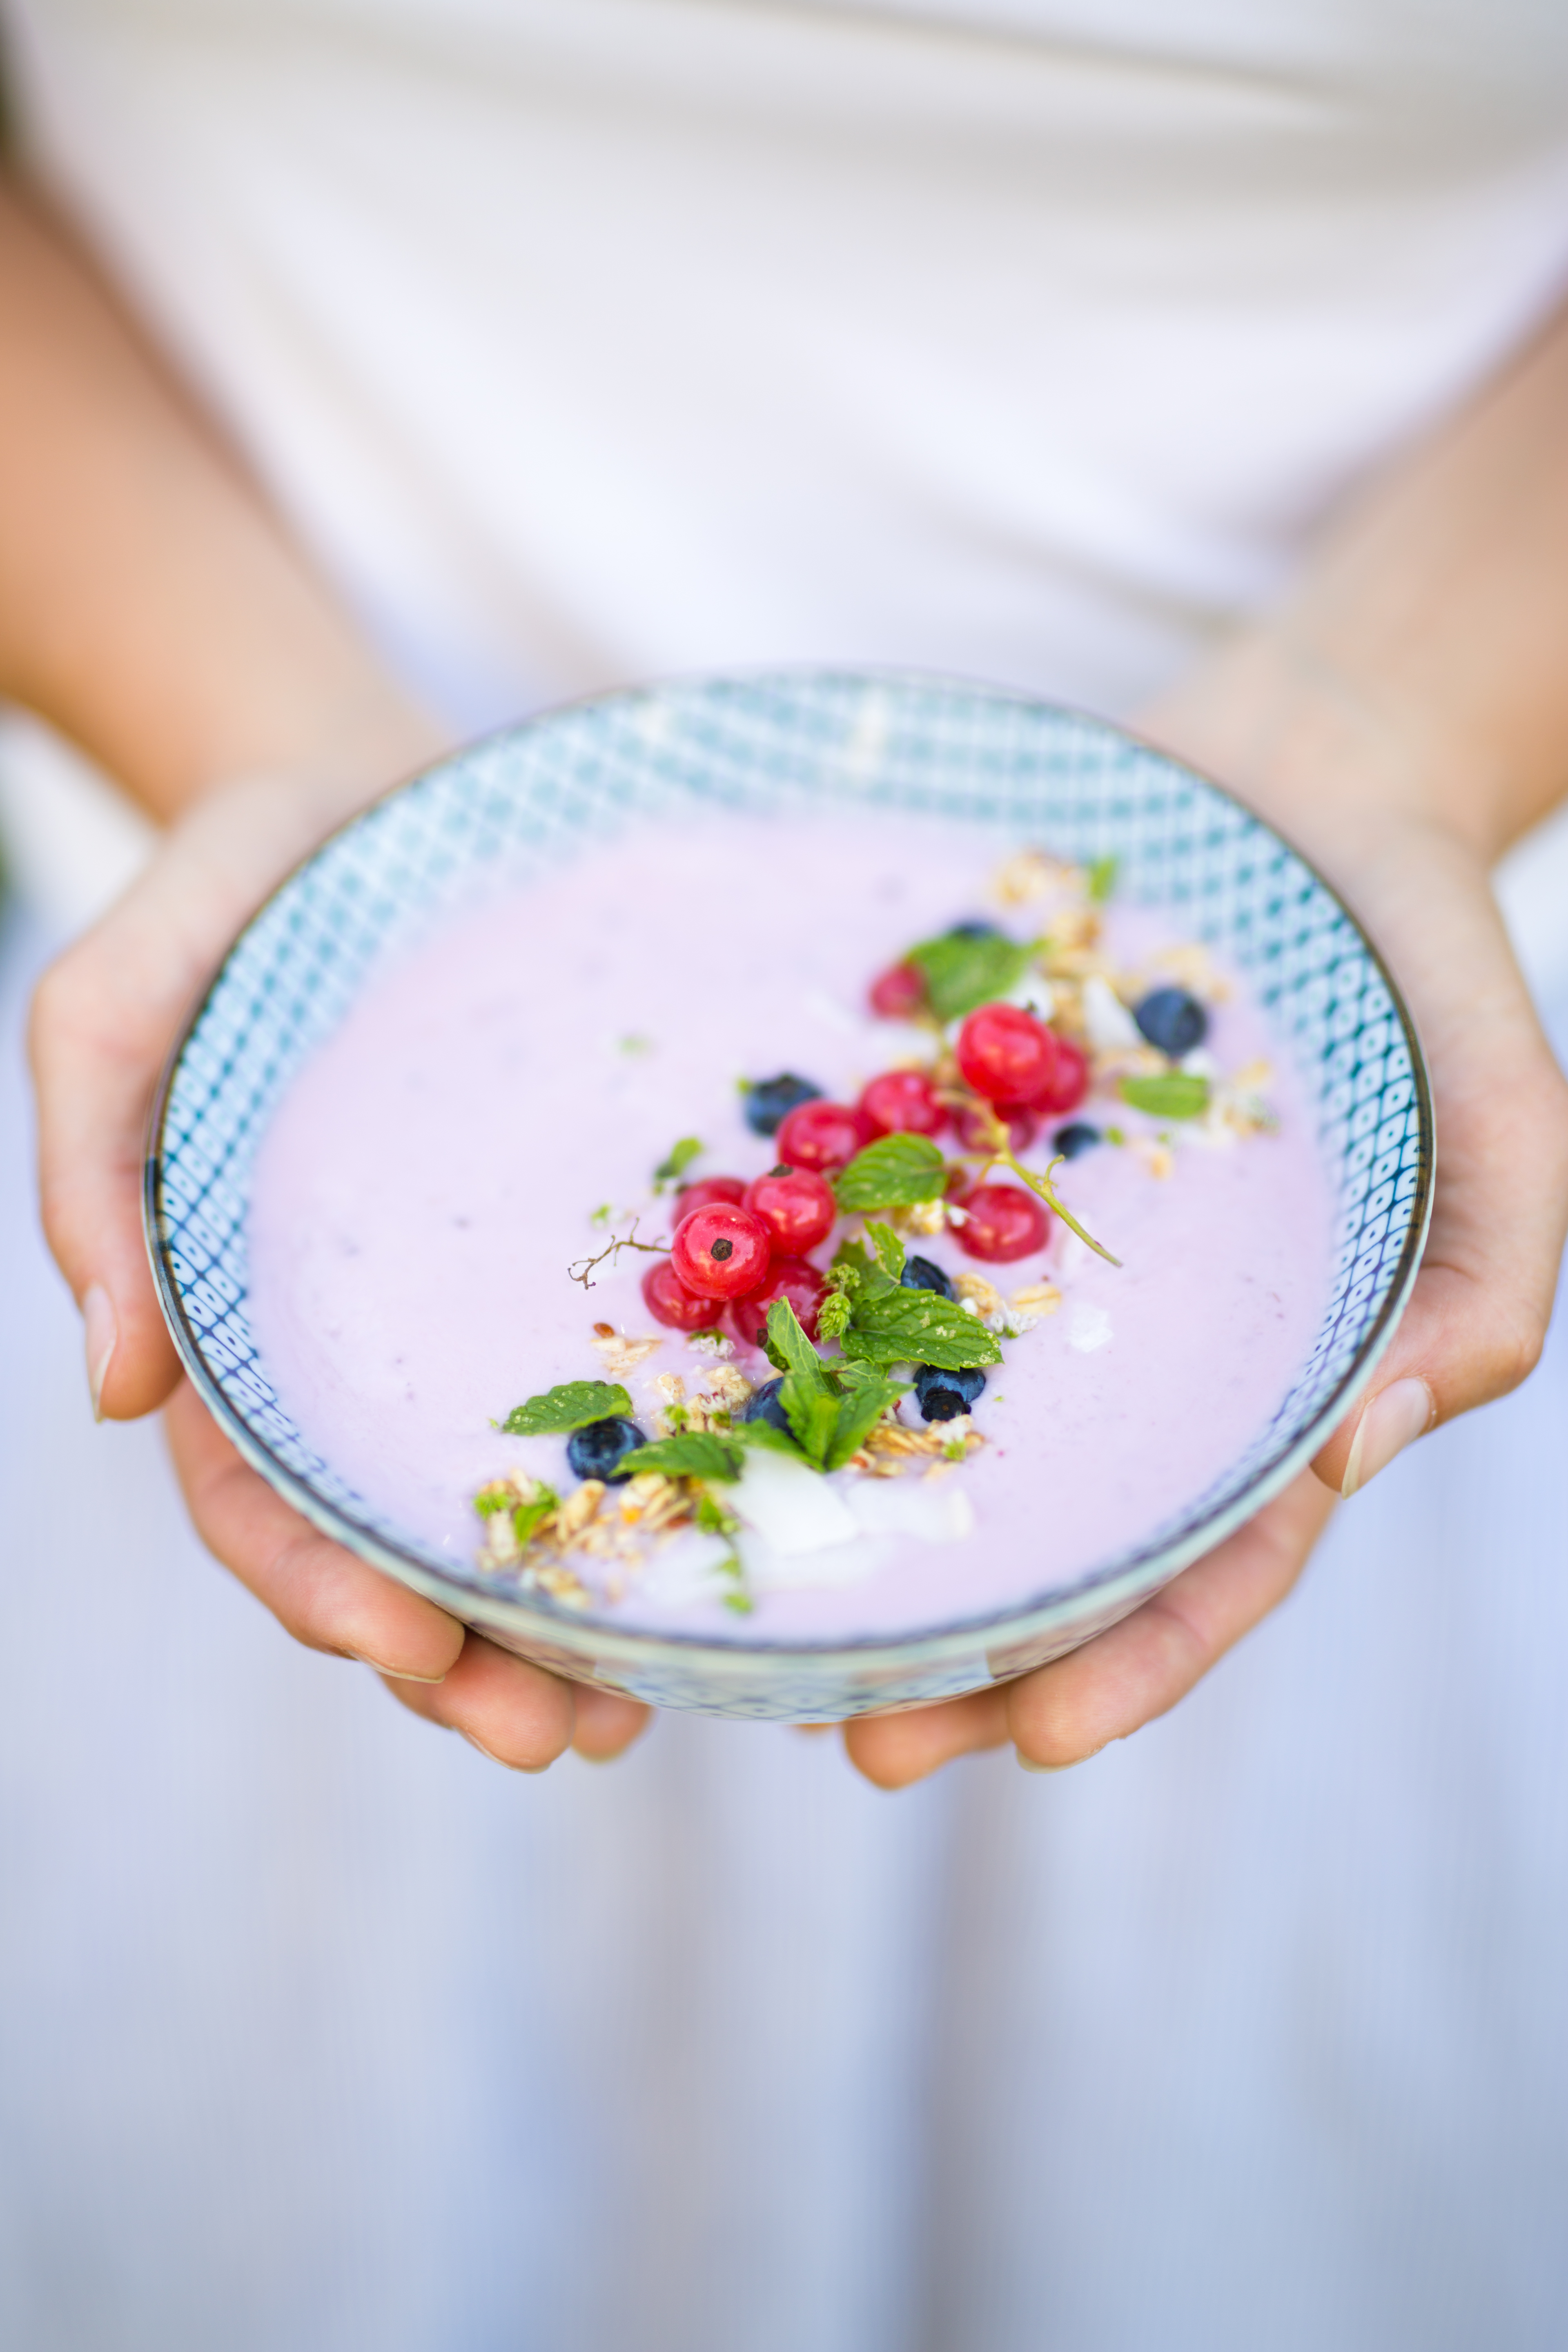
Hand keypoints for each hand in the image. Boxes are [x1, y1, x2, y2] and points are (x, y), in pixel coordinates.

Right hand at [31, 772, 649, 1769]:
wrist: (349, 790)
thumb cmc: (218, 898)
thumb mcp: (109, 1010)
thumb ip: (90, 1182)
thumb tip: (104, 1391)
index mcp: (228, 1317)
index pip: (256, 1489)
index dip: (318, 1584)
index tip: (402, 1652)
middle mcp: (348, 1343)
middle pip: (391, 1536)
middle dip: (463, 1656)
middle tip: (562, 1738)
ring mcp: (458, 1306)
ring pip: (504, 1498)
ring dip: (560, 1621)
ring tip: (640, 1705)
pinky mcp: (564, 1248)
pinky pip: (608, 1382)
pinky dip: (649, 1479)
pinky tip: (715, 1544)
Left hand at [846, 692, 1567, 1790]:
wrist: (1307, 769)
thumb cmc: (1427, 956)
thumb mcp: (1510, 1109)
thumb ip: (1486, 1277)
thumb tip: (1361, 1449)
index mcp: (1273, 1378)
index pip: (1213, 1558)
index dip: (1135, 1661)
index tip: (1034, 1743)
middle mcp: (1135, 1346)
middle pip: (1052, 1534)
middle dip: (962, 1654)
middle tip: (848, 1742)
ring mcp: (1024, 1249)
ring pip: (927, 1422)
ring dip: (850, 1531)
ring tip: (748, 1634)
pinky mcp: (939, 1141)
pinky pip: (852, 1252)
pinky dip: (788, 1335)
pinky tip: (701, 1399)